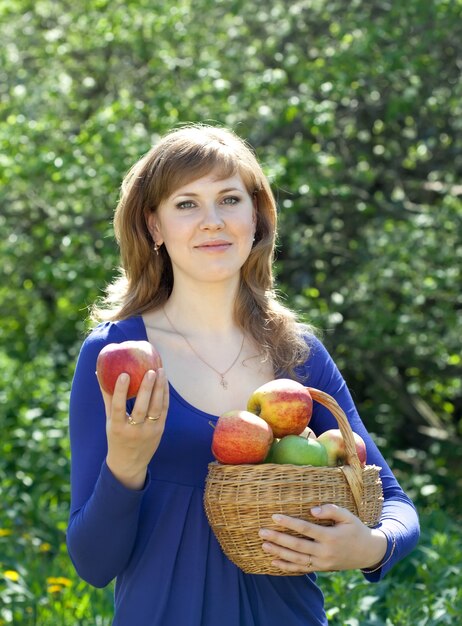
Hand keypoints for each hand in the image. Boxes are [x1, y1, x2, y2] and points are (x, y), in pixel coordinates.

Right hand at [98, 368, 168, 489]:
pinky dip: (164, 395)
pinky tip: (164, 382)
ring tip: (161, 370)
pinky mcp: (160, 430)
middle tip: (150, 371)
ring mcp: (149, 431)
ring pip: (156, 408)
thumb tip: (99, 373)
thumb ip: (108, 398)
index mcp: (117, 428)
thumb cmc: (117, 436)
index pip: (118, 407)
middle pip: (141, 407)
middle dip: (146, 388)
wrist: (130, 463)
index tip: (123, 374)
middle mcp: (134, 431)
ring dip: (160, 388)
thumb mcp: (110, 421)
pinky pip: (164, 410)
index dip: (120, 391)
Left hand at [258, 504, 387, 574]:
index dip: (289, 523)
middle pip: (297, 546)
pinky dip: (287, 567)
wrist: (367, 552)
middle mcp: (325, 552)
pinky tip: (274, 562)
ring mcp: (323, 563)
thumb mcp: (347, 516)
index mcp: (331, 537)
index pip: (306, 529)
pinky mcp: (321, 569)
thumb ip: (331, 510)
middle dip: (278, 539)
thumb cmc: (355, 529)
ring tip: (264, 545)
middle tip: (262, 532)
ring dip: (279, 553)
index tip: (274, 516)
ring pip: (297, 559)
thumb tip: (312, 510)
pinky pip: (302, 569)